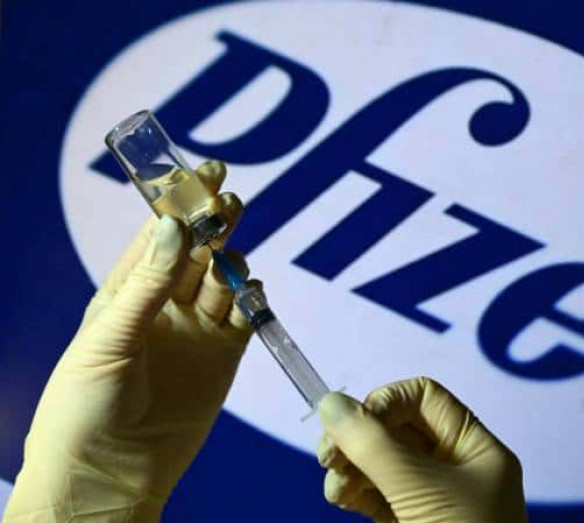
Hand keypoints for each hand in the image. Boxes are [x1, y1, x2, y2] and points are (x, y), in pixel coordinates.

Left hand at [3, 161, 250, 522]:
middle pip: (195, 250)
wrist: (108, 475)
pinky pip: (245, 316)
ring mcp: (196, 331)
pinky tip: (252, 287)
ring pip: (222, 279)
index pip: (156, 236)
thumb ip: (146, 285)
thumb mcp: (107, 339)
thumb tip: (171, 226)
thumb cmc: (83, 407)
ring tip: (230, 252)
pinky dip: (253, 297)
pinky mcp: (224, 357)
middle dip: (212, 222)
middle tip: (227, 200)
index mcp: (125, 294)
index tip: (201, 173)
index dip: (178, 203)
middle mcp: (163, 306)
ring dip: (231, 259)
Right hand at [316, 377, 527, 522]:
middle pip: (394, 428)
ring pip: (378, 462)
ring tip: (336, 483)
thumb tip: (331, 402)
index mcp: (474, 450)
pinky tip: (341, 497)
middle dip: (359, 437)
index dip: (385, 402)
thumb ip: (374, 444)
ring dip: (349, 465)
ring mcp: (427, 500)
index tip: (353, 423)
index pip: (423, 399)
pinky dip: (352, 490)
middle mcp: (452, 469)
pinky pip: (373, 494)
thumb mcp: (420, 490)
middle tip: (328, 455)